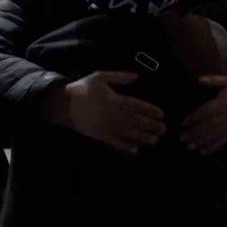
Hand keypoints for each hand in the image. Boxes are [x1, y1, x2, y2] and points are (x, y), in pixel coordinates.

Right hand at [44, 71, 165, 154]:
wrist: (63, 104)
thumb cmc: (83, 88)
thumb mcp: (101, 76)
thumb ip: (120, 76)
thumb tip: (137, 76)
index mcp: (115, 100)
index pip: (137, 106)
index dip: (150, 110)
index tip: (162, 114)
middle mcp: (113, 115)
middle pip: (136, 121)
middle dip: (151, 125)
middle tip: (164, 129)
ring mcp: (106, 127)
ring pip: (128, 133)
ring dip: (143, 138)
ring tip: (155, 140)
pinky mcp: (98, 135)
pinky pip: (114, 143)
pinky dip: (124, 147)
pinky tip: (135, 150)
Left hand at [181, 76, 226, 154]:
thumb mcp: (226, 81)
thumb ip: (213, 80)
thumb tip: (199, 80)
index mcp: (223, 103)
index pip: (206, 112)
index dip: (194, 118)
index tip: (183, 123)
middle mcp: (226, 116)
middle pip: (209, 127)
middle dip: (195, 133)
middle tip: (182, 138)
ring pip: (214, 136)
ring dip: (201, 142)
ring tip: (189, 146)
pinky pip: (222, 142)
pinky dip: (212, 148)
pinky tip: (202, 151)